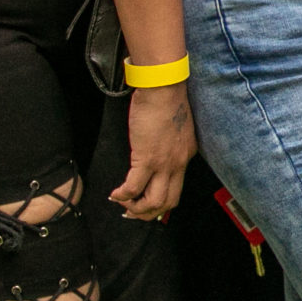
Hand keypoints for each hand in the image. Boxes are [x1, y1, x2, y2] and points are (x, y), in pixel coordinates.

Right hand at [113, 82, 195, 219]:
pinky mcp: (147, 159)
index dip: (161, 199)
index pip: (177, 186)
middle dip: (150, 213)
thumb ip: (170, 143)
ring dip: (137, 209)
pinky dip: (123, 195)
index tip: (147, 201)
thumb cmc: (167, 100)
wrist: (164, 88)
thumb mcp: (177, 127)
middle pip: (169, 201)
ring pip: (154, 202)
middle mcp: (179, 163)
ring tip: (123, 204)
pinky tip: (115, 194)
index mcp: (186, 155)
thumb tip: (155, 151)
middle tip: (133, 213)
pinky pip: (134, 188)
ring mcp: (164, 163)